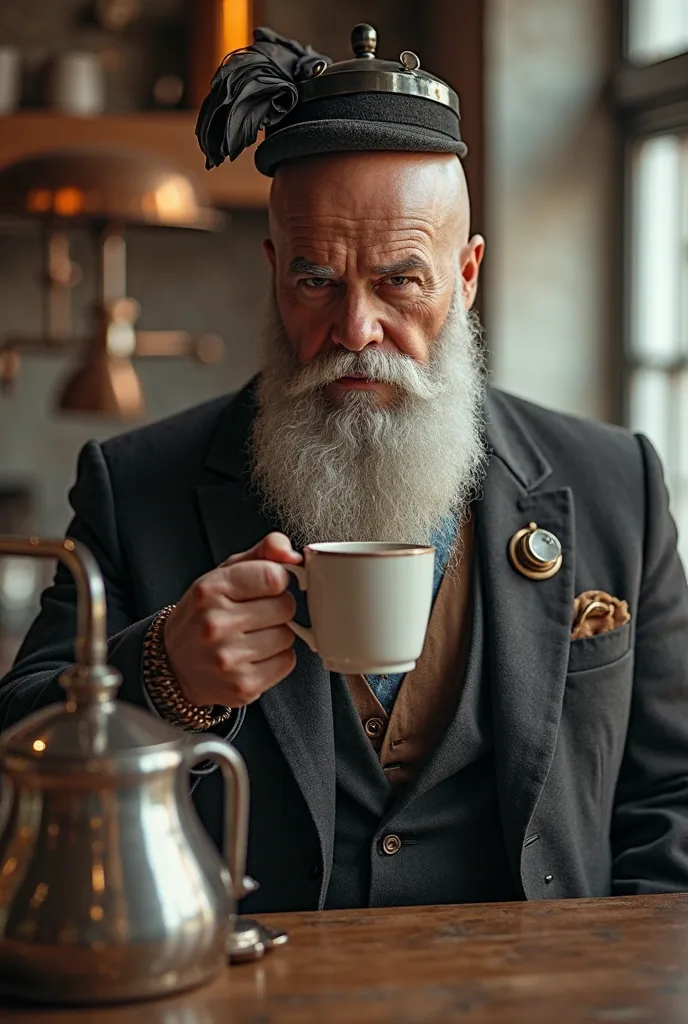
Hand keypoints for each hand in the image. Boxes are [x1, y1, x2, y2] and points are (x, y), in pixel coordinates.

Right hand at [163, 533, 301, 707]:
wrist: (174, 663)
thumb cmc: (205, 613)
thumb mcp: (224, 574)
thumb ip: (262, 553)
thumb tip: (292, 554)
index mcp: (210, 590)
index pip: (273, 576)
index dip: (277, 580)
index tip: (266, 586)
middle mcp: (215, 624)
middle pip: (285, 607)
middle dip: (277, 608)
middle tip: (255, 614)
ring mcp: (228, 658)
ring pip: (288, 636)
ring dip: (277, 634)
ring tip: (252, 636)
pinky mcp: (242, 686)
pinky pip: (286, 662)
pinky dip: (276, 658)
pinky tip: (254, 655)